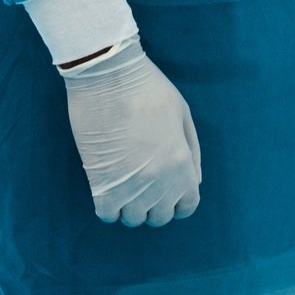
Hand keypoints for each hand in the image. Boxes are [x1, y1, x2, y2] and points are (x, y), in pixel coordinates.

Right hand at [60, 37, 201, 226]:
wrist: (108, 76)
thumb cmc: (148, 88)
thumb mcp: (182, 113)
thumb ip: (191, 151)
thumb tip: (194, 181)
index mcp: (181, 165)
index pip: (187, 206)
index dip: (179, 199)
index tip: (169, 189)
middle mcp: (158, 184)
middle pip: (160, 216)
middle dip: (156, 202)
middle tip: (145, 180)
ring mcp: (129, 187)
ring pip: (133, 218)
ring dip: (131, 204)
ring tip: (126, 180)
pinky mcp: (100, 184)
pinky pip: (107, 214)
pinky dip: (109, 205)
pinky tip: (108, 184)